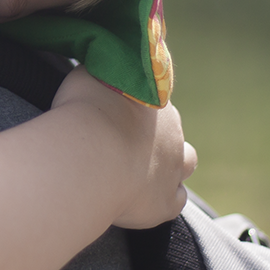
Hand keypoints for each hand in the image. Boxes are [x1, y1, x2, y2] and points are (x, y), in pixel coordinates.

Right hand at [51, 67, 195, 228]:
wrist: (89, 156)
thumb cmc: (84, 111)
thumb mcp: (87, 75)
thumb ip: (100, 72)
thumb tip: (99, 66)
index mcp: (156, 103)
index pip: (154, 101)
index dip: (135, 109)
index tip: (114, 114)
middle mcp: (172, 135)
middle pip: (171, 133)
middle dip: (153, 137)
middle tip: (120, 142)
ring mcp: (172, 170)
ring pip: (185, 165)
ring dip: (169, 166)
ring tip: (138, 170)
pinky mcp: (165, 203)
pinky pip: (174, 201)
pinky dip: (161, 199)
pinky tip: (140, 198)